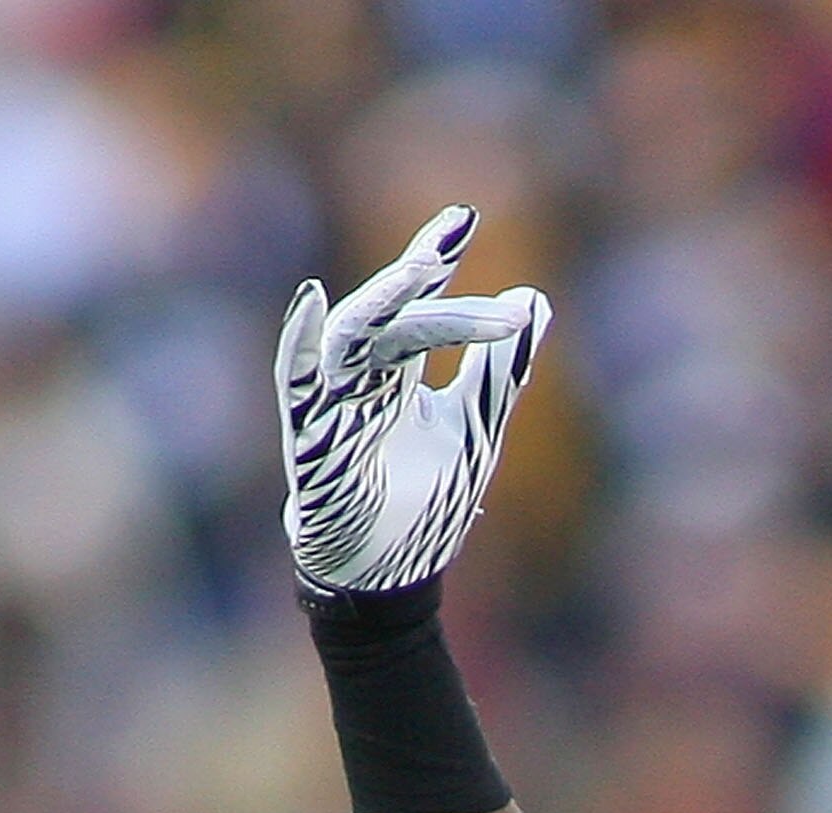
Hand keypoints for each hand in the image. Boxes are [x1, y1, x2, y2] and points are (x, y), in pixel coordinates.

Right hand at [277, 205, 549, 596]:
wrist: (391, 575)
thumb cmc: (425, 503)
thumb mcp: (477, 426)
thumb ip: (500, 369)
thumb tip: (535, 301)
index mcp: (400, 371)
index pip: (416, 304)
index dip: (436, 261)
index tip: (464, 218)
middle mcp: (365, 377)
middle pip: (389, 312)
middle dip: (419, 275)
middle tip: (456, 242)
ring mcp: (336, 404)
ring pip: (353, 335)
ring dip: (387, 299)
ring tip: (424, 266)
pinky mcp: (313, 439)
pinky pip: (296, 382)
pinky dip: (300, 344)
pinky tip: (314, 304)